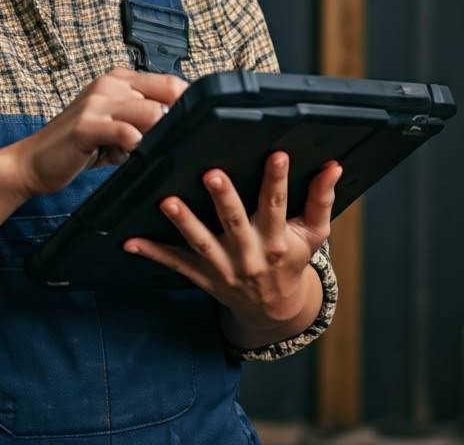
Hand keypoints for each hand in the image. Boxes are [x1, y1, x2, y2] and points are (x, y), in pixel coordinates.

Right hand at [4, 67, 186, 198]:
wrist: (32, 161)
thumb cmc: (78, 146)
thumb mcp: (115, 126)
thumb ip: (143, 120)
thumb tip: (182, 126)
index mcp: (120, 79)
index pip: (171, 82)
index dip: (187, 105)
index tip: (192, 128)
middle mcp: (110, 83)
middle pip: (168, 95)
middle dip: (174, 124)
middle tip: (165, 146)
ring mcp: (97, 101)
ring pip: (152, 113)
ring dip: (155, 138)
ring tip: (140, 152)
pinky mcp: (85, 125)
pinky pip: (126, 133)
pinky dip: (134, 147)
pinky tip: (123, 156)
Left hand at [123, 152, 342, 331]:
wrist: (275, 310)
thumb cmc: (293, 260)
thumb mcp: (314, 234)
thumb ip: (322, 199)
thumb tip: (334, 165)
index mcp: (279, 240)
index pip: (278, 205)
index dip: (277, 180)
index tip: (276, 154)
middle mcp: (251, 254)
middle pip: (235, 223)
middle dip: (224, 199)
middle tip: (211, 173)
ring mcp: (224, 268)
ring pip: (201, 244)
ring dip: (184, 223)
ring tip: (167, 201)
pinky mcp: (203, 277)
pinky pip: (175, 264)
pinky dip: (152, 252)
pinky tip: (129, 240)